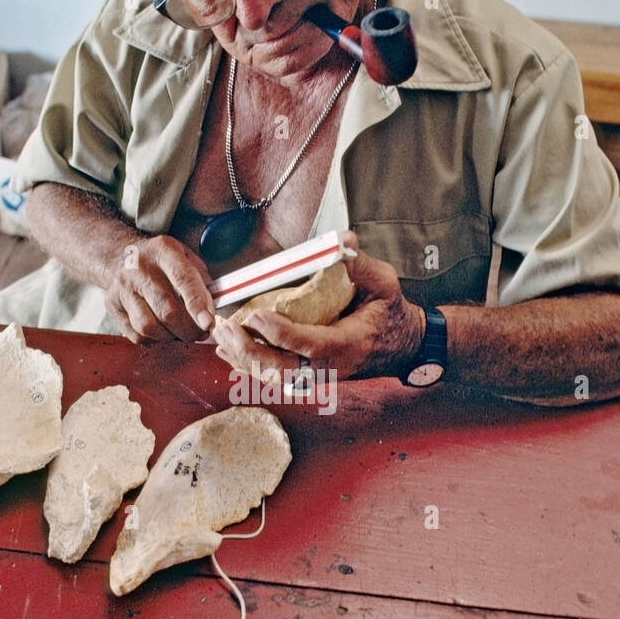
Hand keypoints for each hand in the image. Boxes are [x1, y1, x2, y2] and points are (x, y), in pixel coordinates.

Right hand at [103, 235, 214, 341]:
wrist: (120, 257)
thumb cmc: (161, 262)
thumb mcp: (185, 258)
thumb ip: (201, 282)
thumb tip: (211, 312)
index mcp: (163, 251)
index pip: (183, 279)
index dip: (197, 305)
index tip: (208, 323)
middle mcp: (139, 268)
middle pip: (167, 311)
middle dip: (189, 329)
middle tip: (200, 333)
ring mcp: (122, 288)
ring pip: (149, 327)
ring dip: (171, 337)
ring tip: (180, 332)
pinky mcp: (112, 306)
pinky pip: (136, 334)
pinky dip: (154, 339)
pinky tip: (161, 331)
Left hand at [213, 231, 425, 380]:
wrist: (401, 347)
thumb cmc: (390, 313)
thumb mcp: (386, 284)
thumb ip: (364, 266)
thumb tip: (344, 241)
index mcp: (350, 344)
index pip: (311, 345)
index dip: (282, 334)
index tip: (255, 316)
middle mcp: (331, 367)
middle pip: (283, 370)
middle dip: (249, 351)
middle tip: (224, 328)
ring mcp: (318, 376)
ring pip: (274, 377)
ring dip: (243, 358)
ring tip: (218, 335)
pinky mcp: (308, 376)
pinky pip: (274, 376)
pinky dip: (248, 366)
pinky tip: (227, 350)